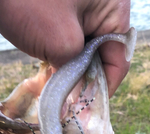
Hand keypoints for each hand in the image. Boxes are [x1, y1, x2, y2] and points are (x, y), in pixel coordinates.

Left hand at [0, 0, 130, 96]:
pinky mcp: (66, 6)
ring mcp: (84, 4)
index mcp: (114, 8)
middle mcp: (104, 4)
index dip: (104, 86)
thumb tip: (79, 95)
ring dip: (73, 70)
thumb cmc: (30, 3)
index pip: (119, 57)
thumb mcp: (61, 44)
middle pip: (103, 54)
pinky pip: (72, 37)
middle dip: (87, 80)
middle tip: (73, 105)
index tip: (89, 107)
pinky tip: (52, 74)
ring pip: (86, 48)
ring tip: (60, 93)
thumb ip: (78, 72)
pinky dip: (63, 57)